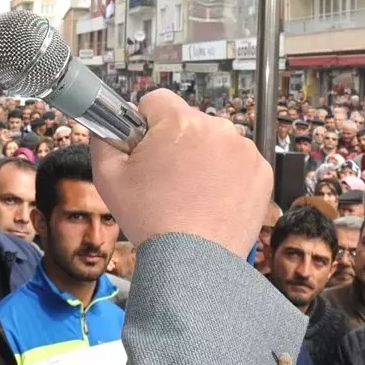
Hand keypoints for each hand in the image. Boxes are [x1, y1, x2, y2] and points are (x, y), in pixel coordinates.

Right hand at [90, 89, 271, 257]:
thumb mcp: (108, 177)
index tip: (146, 148)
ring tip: (190, 192)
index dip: (145, 124)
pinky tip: (211, 198)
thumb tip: (107, 125)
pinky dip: (226, 174)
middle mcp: (217, 128)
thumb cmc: (152, 221)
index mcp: (180, 123)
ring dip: (203, 157)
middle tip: (166, 178)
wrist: (193, 262)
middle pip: (187, 121)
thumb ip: (103, 139)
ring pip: (214, 140)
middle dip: (175, 142)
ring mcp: (244, 150)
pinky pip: (237, 161)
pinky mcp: (261, 171)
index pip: (156, 101)